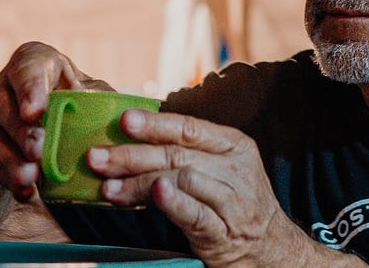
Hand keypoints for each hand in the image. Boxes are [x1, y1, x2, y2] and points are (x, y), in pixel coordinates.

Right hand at [0, 42, 109, 201]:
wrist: (29, 116)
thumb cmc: (68, 95)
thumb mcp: (85, 87)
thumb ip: (101, 97)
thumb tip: (133, 116)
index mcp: (33, 64)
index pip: (27, 69)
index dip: (30, 89)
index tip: (35, 111)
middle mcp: (6, 90)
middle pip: (7, 109)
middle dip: (23, 131)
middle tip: (38, 148)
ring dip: (13, 160)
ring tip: (30, 175)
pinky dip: (11, 180)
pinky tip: (25, 191)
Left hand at [86, 110, 352, 266]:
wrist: (271, 247)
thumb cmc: (233, 201)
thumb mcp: (220, 168)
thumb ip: (185, 152)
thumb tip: (128, 137)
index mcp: (233, 145)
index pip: (189, 128)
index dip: (155, 123)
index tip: (123, 120)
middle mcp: (236, 169)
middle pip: (178, 156)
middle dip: (132, 156)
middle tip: (97, 158)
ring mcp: (233, 202)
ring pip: (183, 182)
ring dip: (140, 184)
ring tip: (108, 188)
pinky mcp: (225, 233)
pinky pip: (197, 215)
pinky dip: (174, 203)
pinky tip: (156, 195)